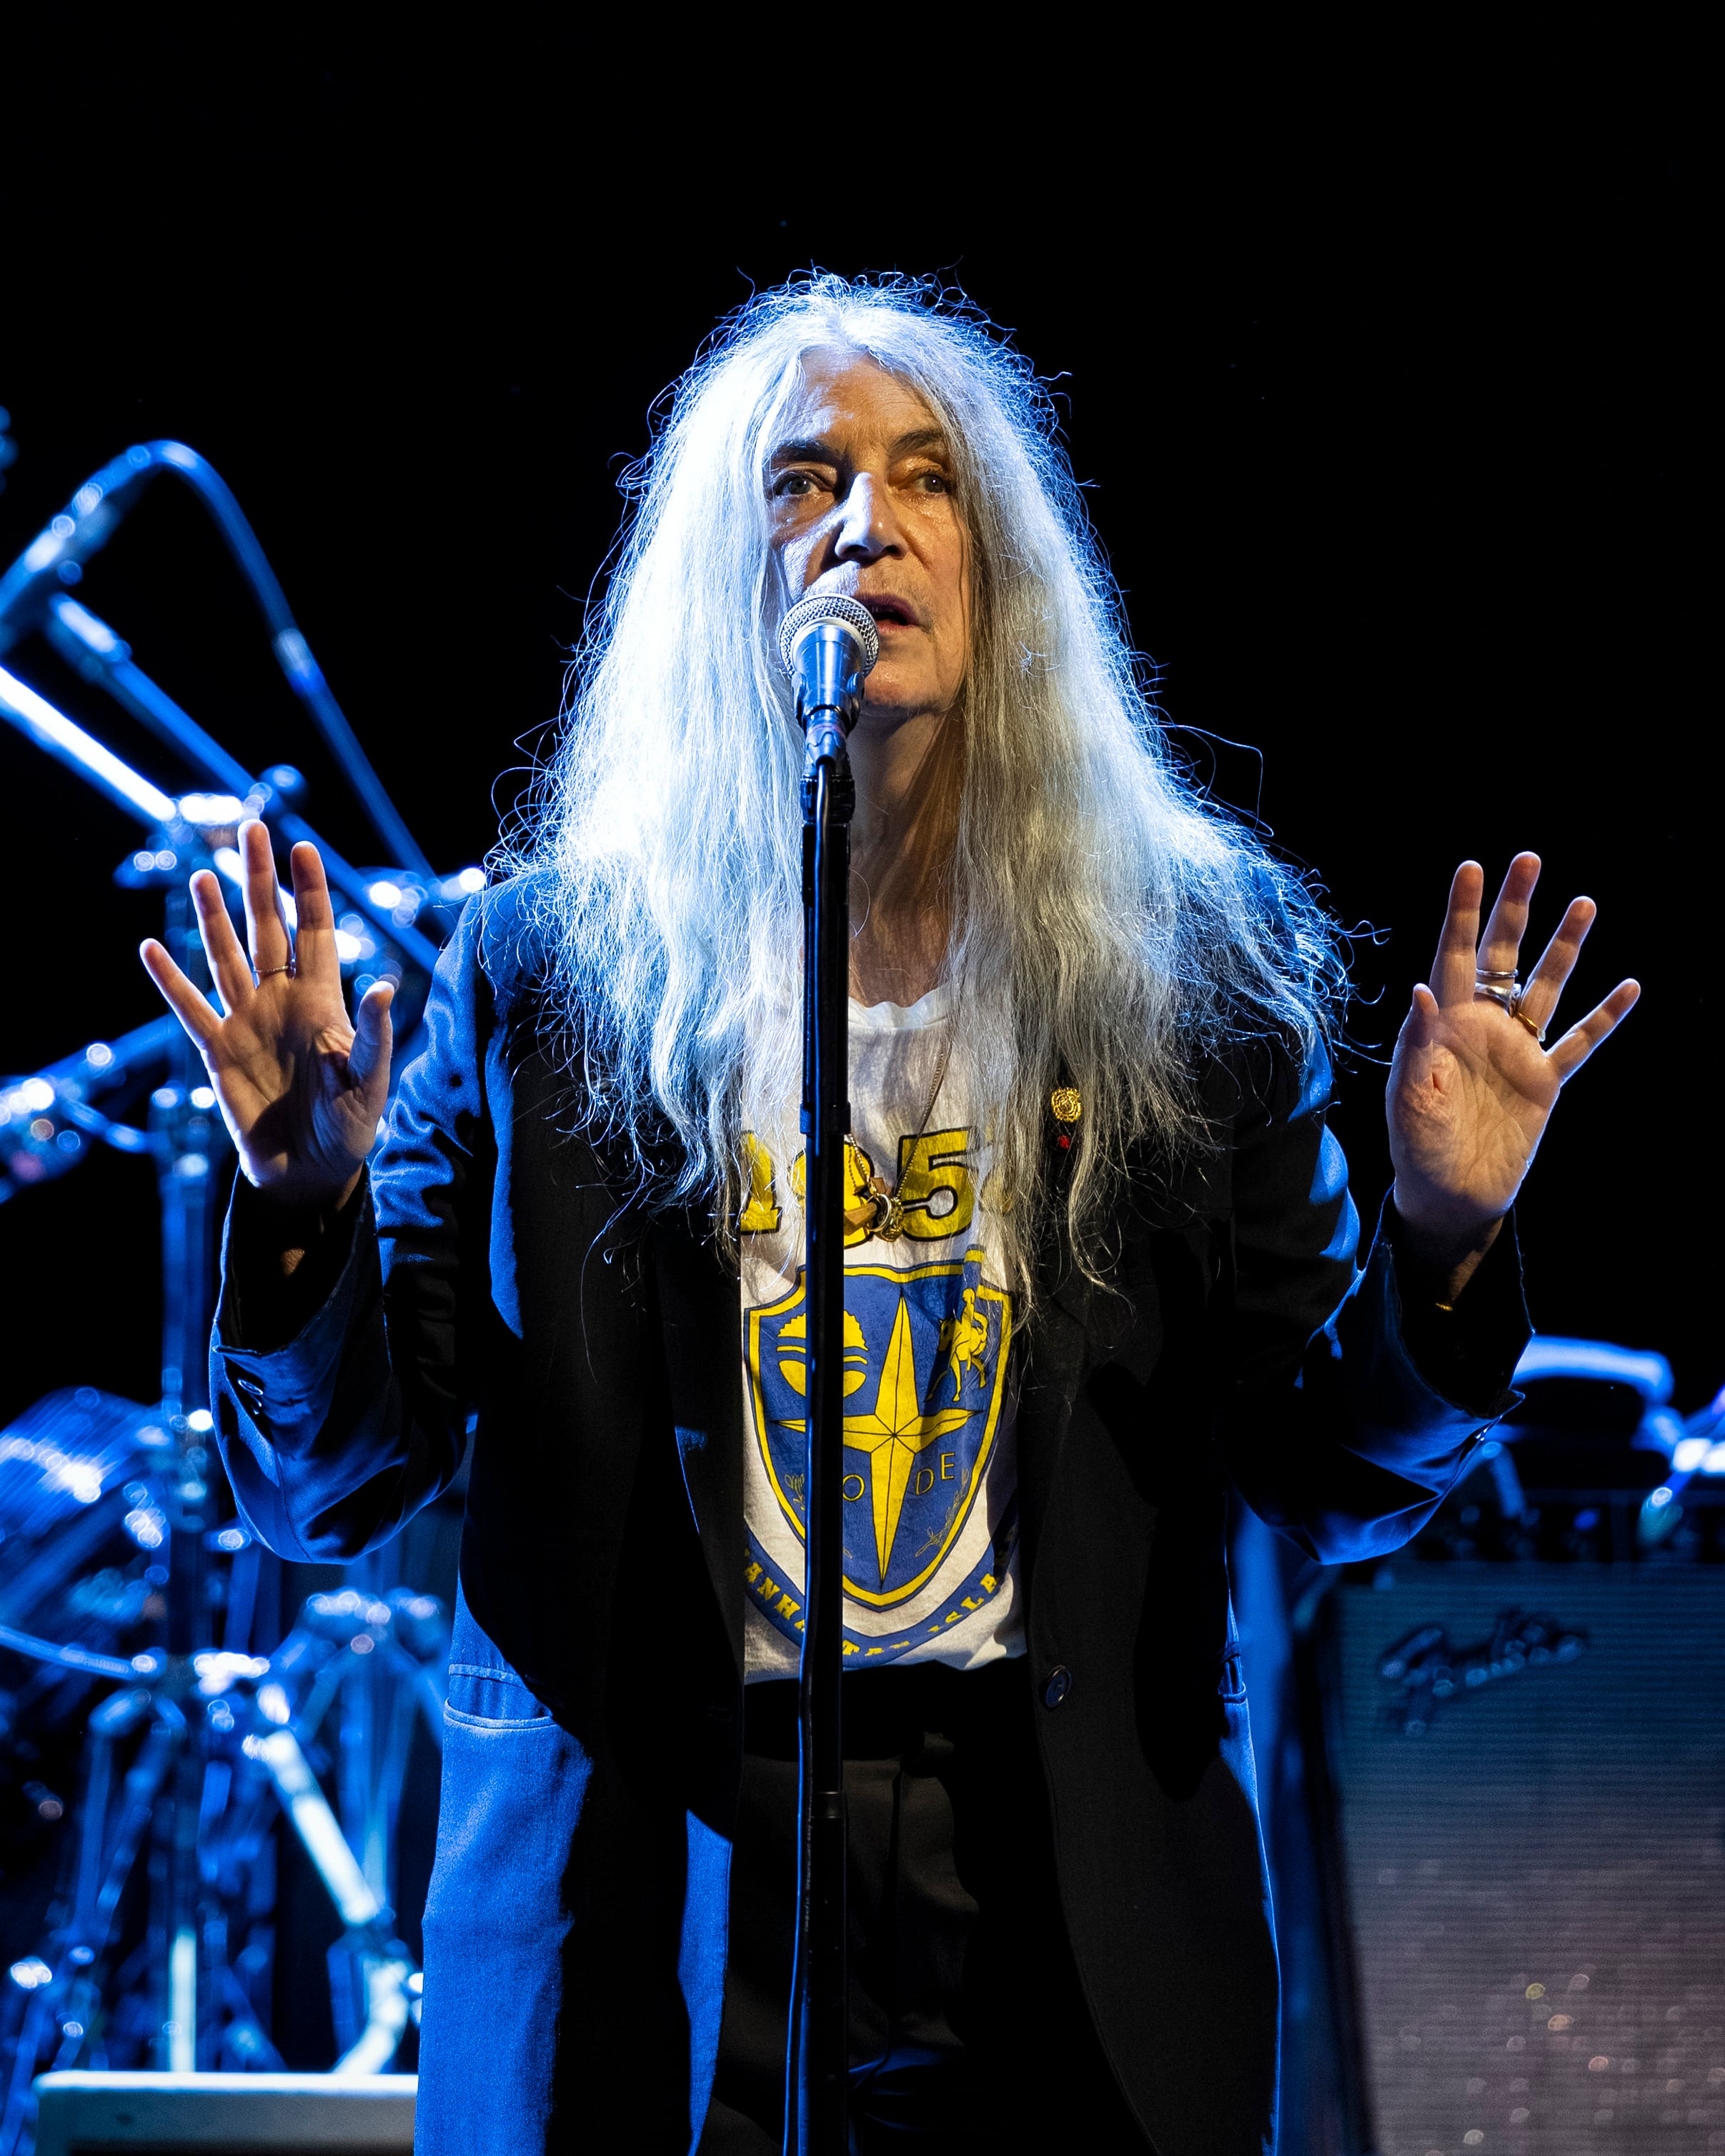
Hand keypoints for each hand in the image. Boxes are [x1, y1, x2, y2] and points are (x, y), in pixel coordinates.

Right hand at [140, 820, 392, 1209]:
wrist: (312, 1171)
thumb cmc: (351, 1126)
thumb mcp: (370, 1081)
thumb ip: (376, 1035)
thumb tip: (387, 985)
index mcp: (322, 1002)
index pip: (315, 932)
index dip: (310, 891)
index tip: (304, 846)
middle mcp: (281, 1001)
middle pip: (267, 928)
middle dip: (258, 880)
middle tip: (251, 828)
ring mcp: (247, 1023)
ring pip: (226, 957)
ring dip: (213, 917)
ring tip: (200, 873)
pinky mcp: (217, 1052)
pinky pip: (189, 1009)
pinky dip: (169, 981)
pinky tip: (151, 948)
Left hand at [1387, 853, 1637, 1288]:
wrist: (1450, 1197)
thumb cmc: (1416, 1147)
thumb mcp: (1408, 1097)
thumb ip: (1416, 1043)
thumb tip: (1420, 988)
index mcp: (1443, 1024)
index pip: (1455, 955)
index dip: (1463, 913)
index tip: (1472, 867)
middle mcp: (1482, 1026)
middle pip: (1502, 955)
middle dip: (1516, 908)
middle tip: (1530, 859)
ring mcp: (1517, 1051)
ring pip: (1546, 987)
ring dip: (1565, 947)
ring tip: (1584, 902)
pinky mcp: (1545, 1081)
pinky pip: (1580, 1043)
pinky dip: (1605, 1017)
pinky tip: (1629, 986)